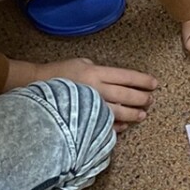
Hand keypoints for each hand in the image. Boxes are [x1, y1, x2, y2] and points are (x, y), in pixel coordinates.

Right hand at [33, 56, 158, 128]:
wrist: (35, 88)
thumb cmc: (59, 74)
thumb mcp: (81, 63)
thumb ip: (100, 71)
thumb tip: (118, 82)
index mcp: (95, 72)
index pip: (126, 76)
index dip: (142, 80)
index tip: (154, 83)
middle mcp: (95, 88)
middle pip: (126, 95)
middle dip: (141, 98)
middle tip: (150, 101)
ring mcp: (89, 106)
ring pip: (118, 112)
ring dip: (133, 114)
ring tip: (142, 115)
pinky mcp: (83, 120)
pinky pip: (104, 125)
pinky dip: (116, 126)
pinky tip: (123, 126)